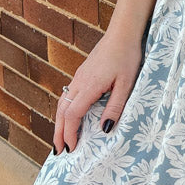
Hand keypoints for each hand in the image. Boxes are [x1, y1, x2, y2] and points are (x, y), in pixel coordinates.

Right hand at [52, 32, 144, 155]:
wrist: (122, 33)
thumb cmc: (127, 57)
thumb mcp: (126, 85)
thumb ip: (115, 107)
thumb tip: (105, 129)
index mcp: (89, 86)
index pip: (72, 114)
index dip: (69, 133)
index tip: (70, 149)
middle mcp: (79, 82)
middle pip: (62, 111)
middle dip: (59, 132)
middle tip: (58, 151)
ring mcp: (78, 77)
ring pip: (62, 103)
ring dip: (60, 122)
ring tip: (60, 138)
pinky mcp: (82, 74)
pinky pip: (67, 96)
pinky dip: (64, 111)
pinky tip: (69, 117)